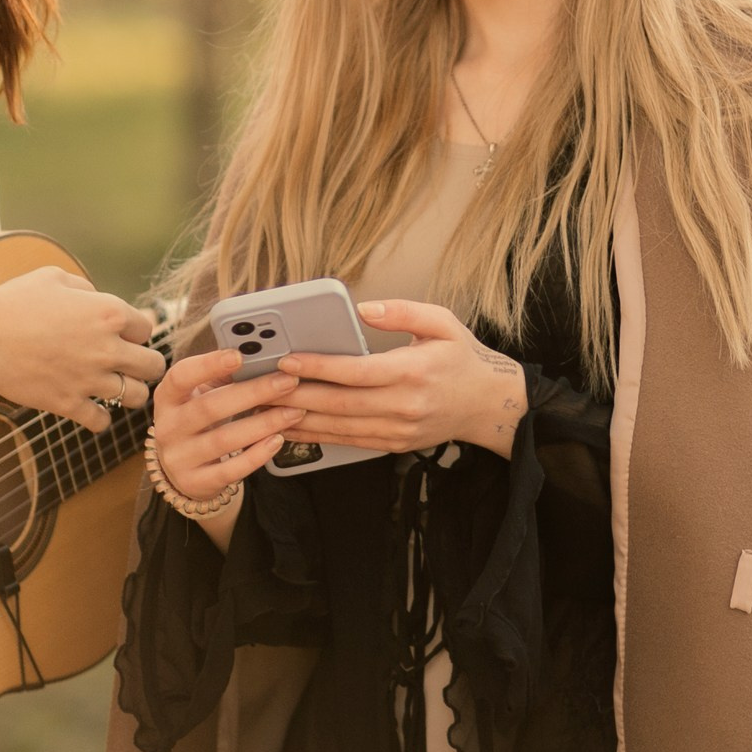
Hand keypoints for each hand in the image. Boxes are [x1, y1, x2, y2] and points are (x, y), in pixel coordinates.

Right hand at [0, 266, 164, 432]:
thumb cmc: (16, 301)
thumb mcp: (57, 278)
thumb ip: (87, 289)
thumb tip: (98, 302)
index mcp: (109, 313)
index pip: (147, 329)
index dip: (135, 332)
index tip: (120, 336)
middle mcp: (108, 348)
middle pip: (154, 366)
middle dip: (146, 365)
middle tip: (131, 365)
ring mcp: (90, 379)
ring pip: (137, 397)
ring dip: (129, 392)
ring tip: (116, 388)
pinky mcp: (69, 403)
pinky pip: (102, 421)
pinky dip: (100, 418)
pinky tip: (90, 407)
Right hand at [150, 348, 305, 505]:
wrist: (183, 470)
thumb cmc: (199, 421)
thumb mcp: (201, 395)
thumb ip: (223, 377)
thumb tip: (261, 356)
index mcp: (167, 398)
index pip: (180, 377)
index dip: (207, 365)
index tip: (239, 355)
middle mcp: (168, 428)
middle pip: (209, 408)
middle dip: (252, 393)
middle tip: (287, 382)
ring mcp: (179, 458)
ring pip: (224, 440)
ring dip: (263, 424)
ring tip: (293, 411)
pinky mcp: (196, 483)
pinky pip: (230, 470)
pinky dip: (257, 454)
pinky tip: (278, 440)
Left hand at [277, 299, 525, 456]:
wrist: (487, 405)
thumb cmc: (462, 359)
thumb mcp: (442, 322)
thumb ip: (403, 312)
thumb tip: (364, 308)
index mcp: (413, 372)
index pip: (356, 372)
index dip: (319, 367)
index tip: (289, 359)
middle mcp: (404, 406)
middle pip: (340, 403)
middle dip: (297, 395)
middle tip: (263, 386)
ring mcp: (398, 430)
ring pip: (339, 427)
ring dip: (300, 419)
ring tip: (267, 408)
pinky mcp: (394, 443)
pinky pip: (349, 441)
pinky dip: (318, 435)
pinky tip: (295, 426)